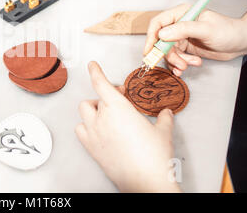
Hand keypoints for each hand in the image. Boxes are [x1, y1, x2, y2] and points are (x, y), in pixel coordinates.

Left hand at [76, 61, 180, 192]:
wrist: (145, 181)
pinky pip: (80, 129)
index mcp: (118, 108)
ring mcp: (94, 133)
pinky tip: (97, 129)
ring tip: (106, 115)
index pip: (101, 83)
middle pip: (96, 98)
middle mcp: (102, 118)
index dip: (95, 71)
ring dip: (94, 109)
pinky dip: (86, 126)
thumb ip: (164, 118)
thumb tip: (166, 113)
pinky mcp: (90, 147)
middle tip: (120, 101)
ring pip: (84, 112)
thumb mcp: (163, 132)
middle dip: (107, 96)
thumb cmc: (154, 156)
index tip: (92, 65)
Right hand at [144, 4, 246, 75]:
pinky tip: (186, 67)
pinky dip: (178, 65)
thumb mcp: (206, 29)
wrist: (240, 43)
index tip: (149, 50)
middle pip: (161, 41)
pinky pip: (174, 58)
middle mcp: (178, 25)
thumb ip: (184, 29)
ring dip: (176, 61)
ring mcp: (181, 37)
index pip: (158, 23)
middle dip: (168, 55)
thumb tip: (162, 34)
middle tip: (178, 64)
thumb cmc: (228, 31)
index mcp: (181, 14)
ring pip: (167, 52)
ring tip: (189, 64)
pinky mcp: (185, 48)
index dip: (151, 37)